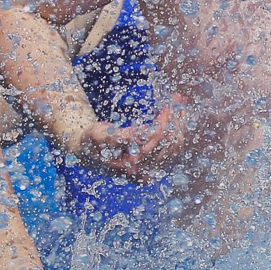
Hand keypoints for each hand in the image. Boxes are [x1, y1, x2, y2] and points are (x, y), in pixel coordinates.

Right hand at [62, 95, 189, 179]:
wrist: (89, 152)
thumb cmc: (92, 142)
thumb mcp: (100, 135)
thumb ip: (120, 136)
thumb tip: (142, 134)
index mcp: (131, 167)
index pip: (157, 141)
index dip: (165, 121)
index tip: (167, 103)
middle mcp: (145, 172)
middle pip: (171, 143)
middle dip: (177, 118)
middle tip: (178, 97)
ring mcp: (152, 169)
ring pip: (175, 145)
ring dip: (181, 122)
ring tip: (181, 102)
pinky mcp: (156, 164)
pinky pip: (173, 146)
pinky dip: (178, 129)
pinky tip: (179, 114)